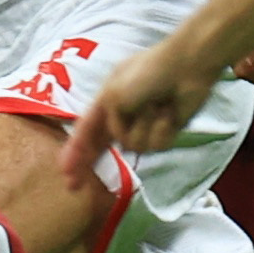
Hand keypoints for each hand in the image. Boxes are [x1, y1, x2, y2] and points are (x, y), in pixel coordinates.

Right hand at [57, 37, 213, 189]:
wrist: (187, 67)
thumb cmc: (149, 72)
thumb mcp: (113, 93)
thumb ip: (109, 122)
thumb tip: (121, 139)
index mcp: (107, 101)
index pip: (85, 131)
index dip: (74, 152)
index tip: (65, 173)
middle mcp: (123, 115)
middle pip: (101, 146)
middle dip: (89, 163)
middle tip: (76, 185)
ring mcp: (144, 124)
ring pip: (133, 146)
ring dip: (143, 128)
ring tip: (154, 106)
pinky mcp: (165, 131)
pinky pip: (156, 145)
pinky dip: (161, 129)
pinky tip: (169, 112)